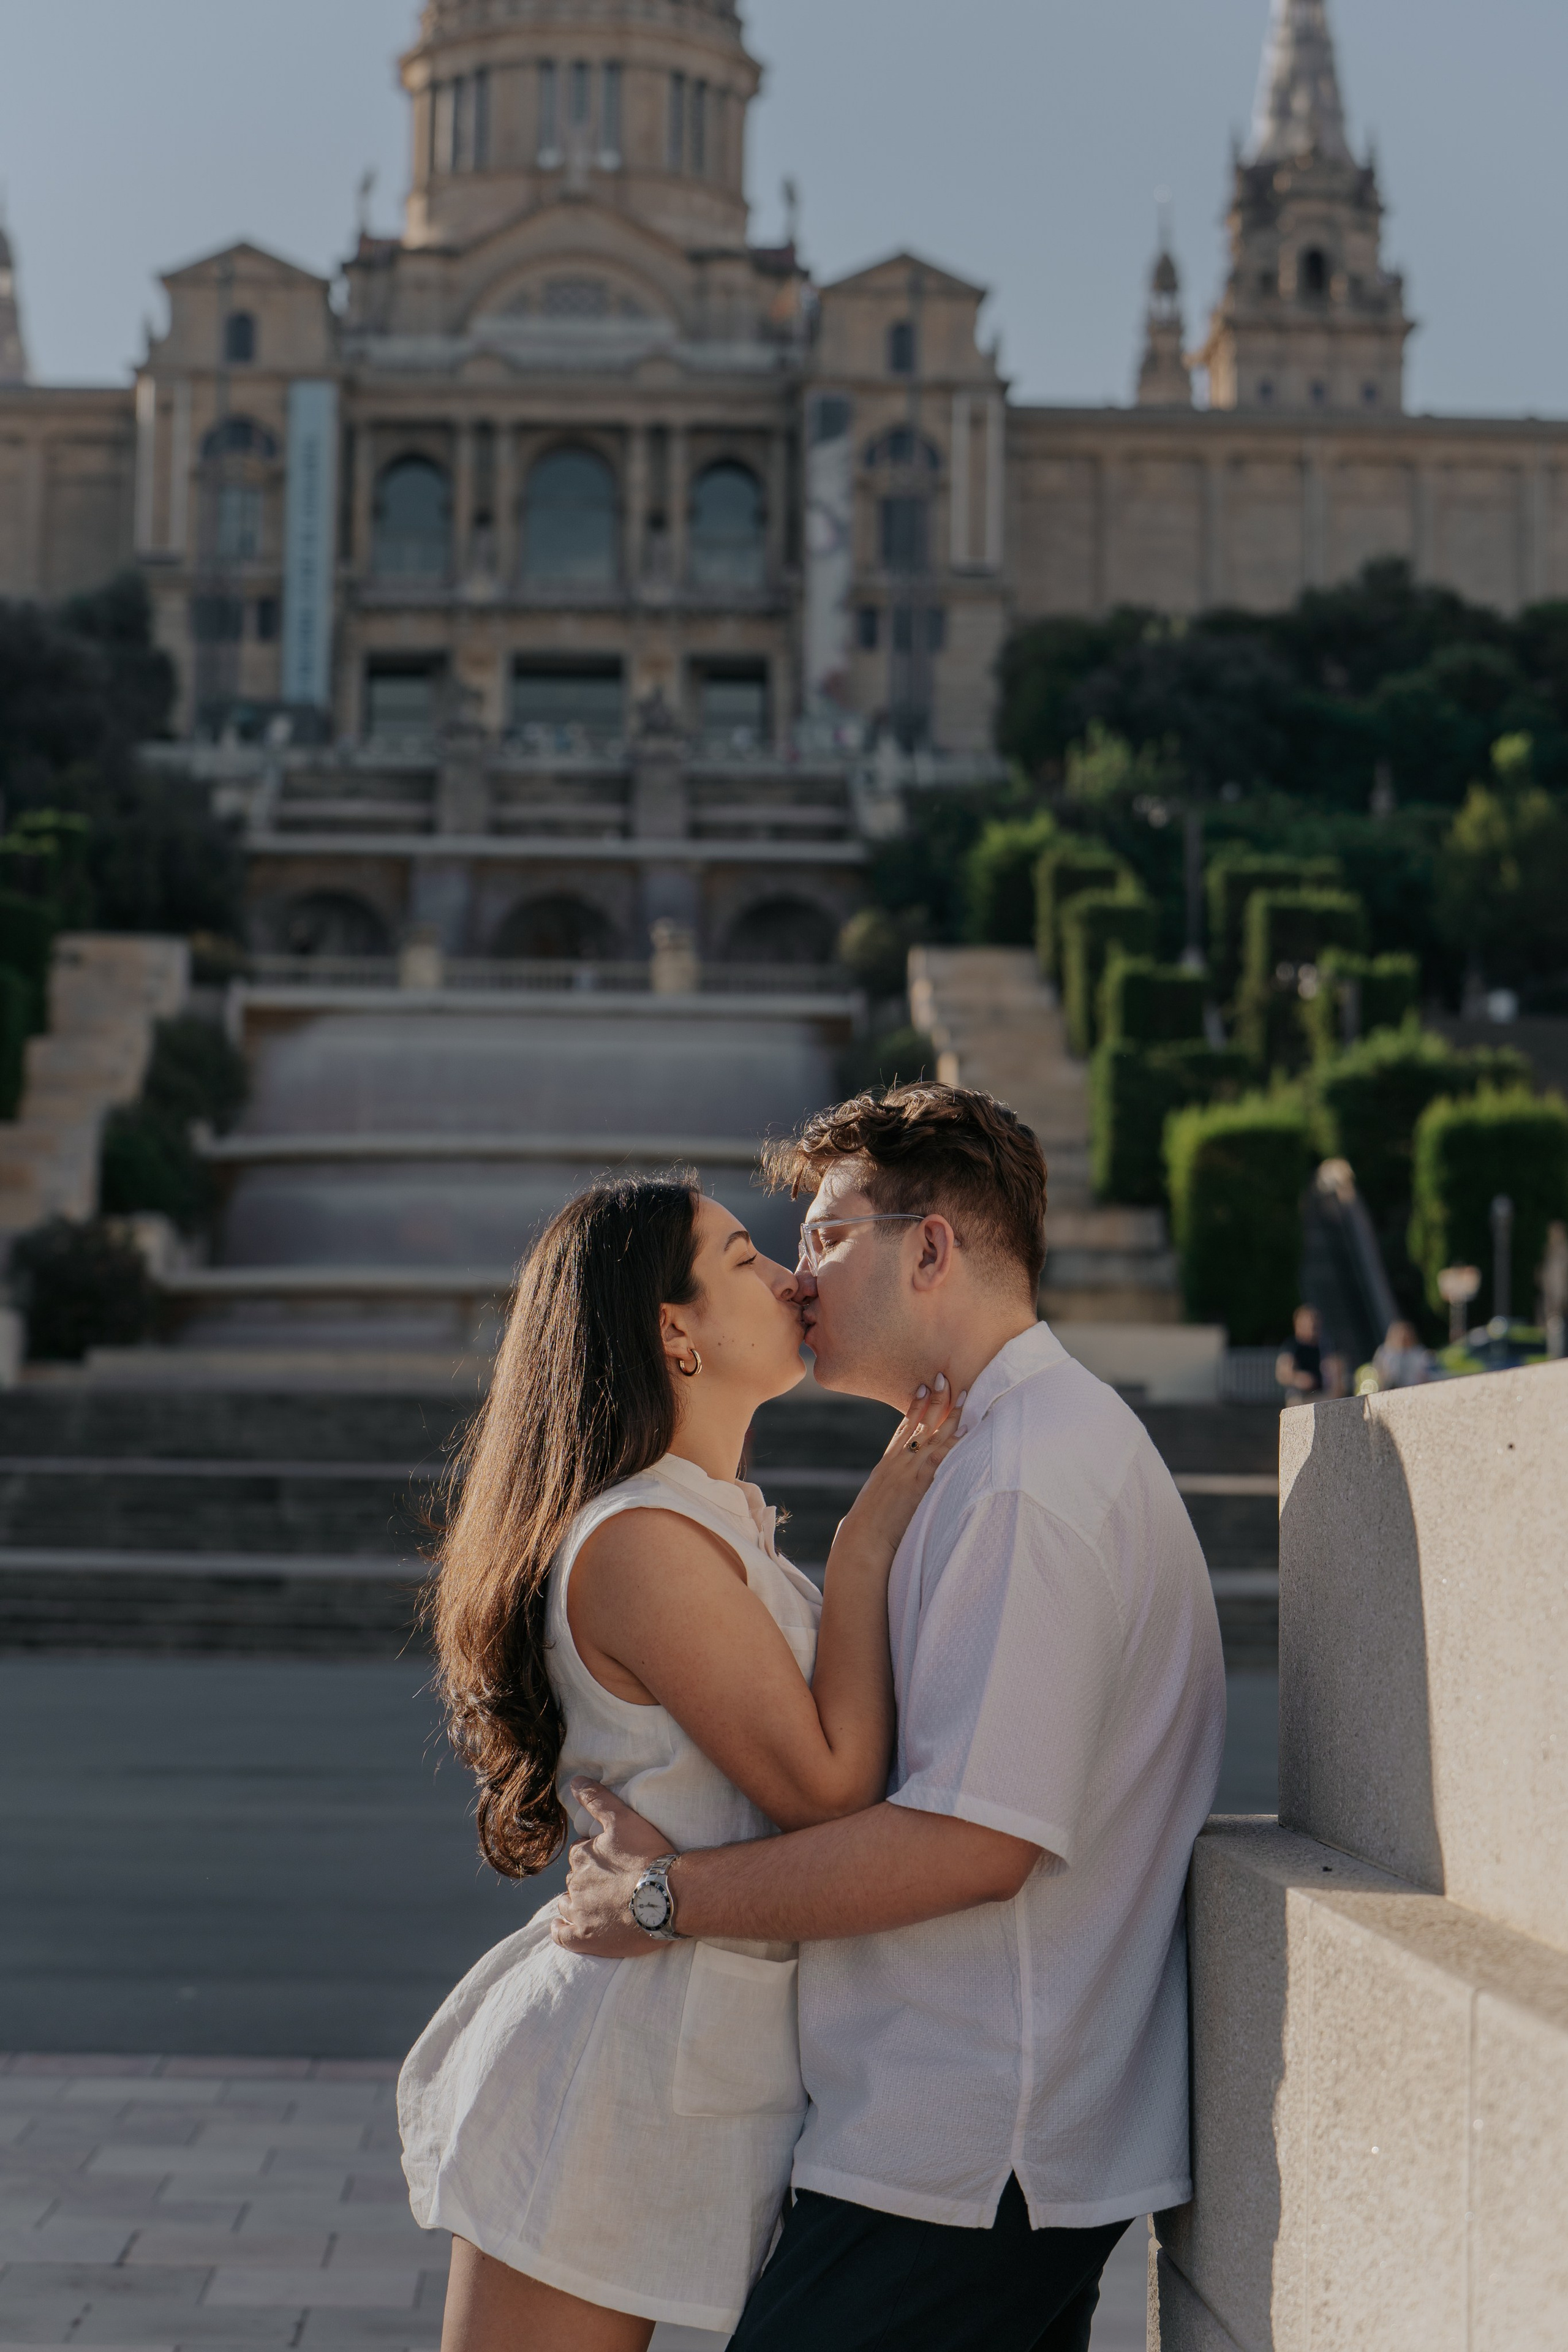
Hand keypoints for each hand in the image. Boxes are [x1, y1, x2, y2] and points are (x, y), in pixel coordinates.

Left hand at [550, 1780, 677, 1958]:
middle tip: (614, 1884)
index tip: (614, 1861)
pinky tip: (568, 1927)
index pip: (581, 1854)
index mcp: (581, 1856)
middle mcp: (574, 1883)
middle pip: (576, 1879)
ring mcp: (578, 1912)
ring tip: (600, 1904)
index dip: (596, 1856)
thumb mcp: (623, 1818)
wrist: (666, 1896)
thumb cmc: (648, 1856)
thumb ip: (597, 1799)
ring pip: (567, 1904)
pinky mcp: (584, 1938)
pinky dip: (562, 1929)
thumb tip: (574, 1781)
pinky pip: (562, 1934)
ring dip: (577, 1902)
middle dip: (589, 1880)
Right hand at [834, 1375, 965, 1565]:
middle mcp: (898, 1462)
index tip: (923, 1386)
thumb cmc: (870, 1525)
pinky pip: (940, 1460)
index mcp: (888, 1462)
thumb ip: (891, 1484)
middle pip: (920, 1424)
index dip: (915, 1404)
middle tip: (945, 1378)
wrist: (863, 1539)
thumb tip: (898, 1484)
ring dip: (950, 1415)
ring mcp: (909, 1472)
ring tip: (963, 1395)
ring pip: (934, 1436)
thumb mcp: (878, 1496)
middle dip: (935, 1400)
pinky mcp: (919, 1486)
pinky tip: (965, 1432)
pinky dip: (953, 1444)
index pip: (905, 1426)